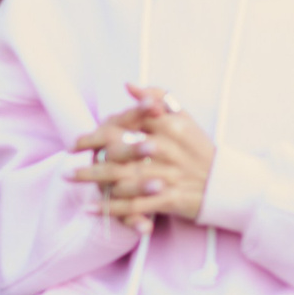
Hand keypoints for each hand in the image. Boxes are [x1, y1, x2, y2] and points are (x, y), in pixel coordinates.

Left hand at [68, 83, 215, 231]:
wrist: (225, 184)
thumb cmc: (199, 147)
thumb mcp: (184, 117)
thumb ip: (157, 97)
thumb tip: (128, 85)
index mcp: (170, 126)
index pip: (127, 122)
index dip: (100, 129)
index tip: (80, 137)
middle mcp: (167, 150)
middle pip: (120, 149)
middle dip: (90, 152)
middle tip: (68, 154)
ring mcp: (167, 176)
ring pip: (122, 177)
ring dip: (92, 178)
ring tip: (68, 177)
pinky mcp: (169, 199)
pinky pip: (134, 205)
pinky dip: (110, 209)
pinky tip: (89, 209)